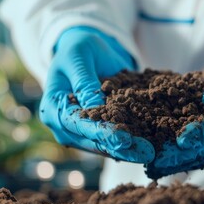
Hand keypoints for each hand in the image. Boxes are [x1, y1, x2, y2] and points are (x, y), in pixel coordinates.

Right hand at [39, 27, 154, 162]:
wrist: (84, 53)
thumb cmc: (79, 50)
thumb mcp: (80, 58)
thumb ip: (85, 82)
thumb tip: (95, 108)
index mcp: (52, 107)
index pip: (77, 124)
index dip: (101, 132)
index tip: (125, 139)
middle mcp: (62, 126)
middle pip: (91, 142)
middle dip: (119, 148)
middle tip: (147, 153)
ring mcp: (78, 133)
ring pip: (103, 147)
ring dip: (127, 151)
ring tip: (151, 153)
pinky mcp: (95, 133)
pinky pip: (111, 143)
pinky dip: (129, 146)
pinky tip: (150, 146)